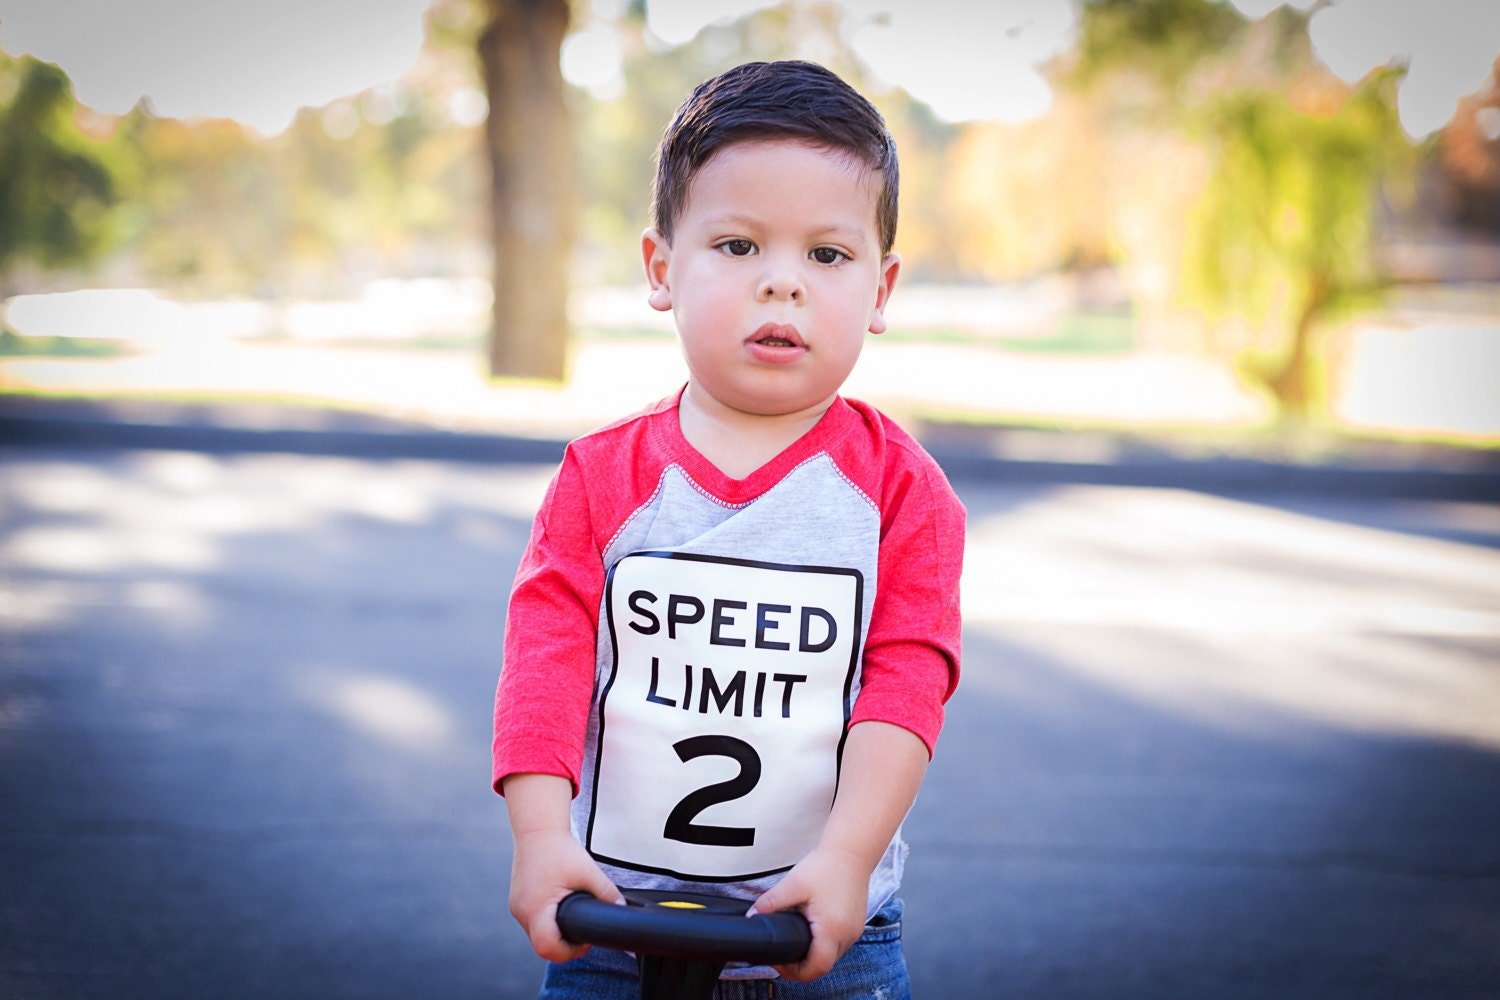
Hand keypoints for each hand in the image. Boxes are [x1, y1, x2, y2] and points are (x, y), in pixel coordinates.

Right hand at [508, 828, 622, 962]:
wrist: (537, 830)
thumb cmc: (559, 849)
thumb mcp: (588, 872)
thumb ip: (606, 892)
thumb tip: (620, 908)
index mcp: (536, 907)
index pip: (547, 947)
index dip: (568, 950)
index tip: (584, 940)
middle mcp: (522, 912)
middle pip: (542, 946)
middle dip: (564, 944)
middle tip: (583, 932)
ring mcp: (517, 908)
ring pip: (537, 935)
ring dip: (555, 933)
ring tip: (573, 917)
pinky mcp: (517, 902)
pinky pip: (533, 922)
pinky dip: (547, 922)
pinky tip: (561, 910)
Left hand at [749, 847, 869, 981]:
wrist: (851, 851)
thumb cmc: (826, 866)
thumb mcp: (793, 884)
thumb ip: (771, 903)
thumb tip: (753, 916)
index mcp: (832, 928)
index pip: (816, 968)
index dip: (795, 972)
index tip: (780, 962)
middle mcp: (847, 934)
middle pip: (824, 965)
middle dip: (802, 965)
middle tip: (783, 954)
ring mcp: (854, 930)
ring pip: (832, 956)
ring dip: (814, 954)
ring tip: (795, 940)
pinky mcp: (856, 924)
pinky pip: (839, 944)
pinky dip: (824, 944)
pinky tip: (811, 931)